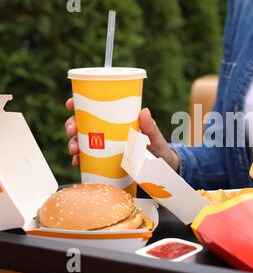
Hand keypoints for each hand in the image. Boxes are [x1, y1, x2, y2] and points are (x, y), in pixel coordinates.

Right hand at [65, 98, 179, 170]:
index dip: (78, 103)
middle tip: (72, 131)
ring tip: (74, 150)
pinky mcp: (104, 161)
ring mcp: (104, 146)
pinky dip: (79, 160)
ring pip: (81, 141)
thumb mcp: (155, 137)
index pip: (94, 107)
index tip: (71, 104)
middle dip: (71, 125)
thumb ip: (150, 127)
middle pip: (82, 124)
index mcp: (116, 120)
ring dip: (73, 143)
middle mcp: (107, 131)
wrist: (163, 169)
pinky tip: (77, 162)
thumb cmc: (158, 149)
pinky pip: (86, 159)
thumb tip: (144, 111)